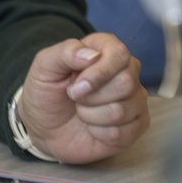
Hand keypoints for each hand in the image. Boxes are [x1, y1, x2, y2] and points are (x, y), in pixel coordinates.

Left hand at [20, 33, 147, 163]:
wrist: (44, 126)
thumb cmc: (46, 91)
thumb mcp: (44, 66)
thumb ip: (65, 52)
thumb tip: (93, 54)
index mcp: (106, 49)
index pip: (119, 54)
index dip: (97, 73)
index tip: (75, 86)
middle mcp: (127, 71)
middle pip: (125, 83)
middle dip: (90, 97)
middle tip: (75, 97)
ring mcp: (135, 99)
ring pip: (121, 110)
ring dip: (90, 116)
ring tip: (81, 111)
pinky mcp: (137, 125)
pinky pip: (122, 133)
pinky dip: (98, 133)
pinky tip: (92, 127)